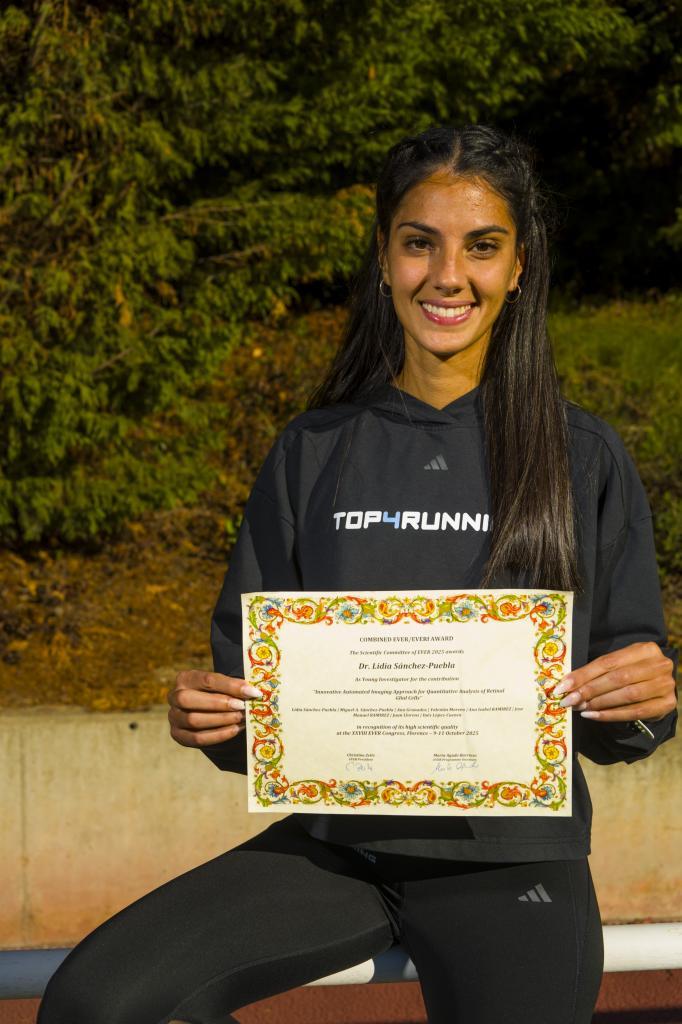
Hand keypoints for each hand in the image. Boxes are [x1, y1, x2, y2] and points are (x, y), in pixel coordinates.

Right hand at [168, 670, 260, 747]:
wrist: (206, 711)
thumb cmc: (217, 693)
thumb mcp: (222, 685)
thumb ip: (233, 687)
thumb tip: (252, 692)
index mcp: (185, 678)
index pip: (207, 680)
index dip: (231, 686)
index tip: (252, 692)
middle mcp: (174, 696)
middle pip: (190, 699)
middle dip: (219, 704)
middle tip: (241, 707)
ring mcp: (173, 717)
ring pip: (193, 720)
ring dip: (220, 720)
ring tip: (240, 718)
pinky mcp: (178, 735)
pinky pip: (196, 738)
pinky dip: (218, 735)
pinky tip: (234, 730)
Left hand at [554, 642, 676, 722]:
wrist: (660, 685)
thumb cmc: (633, 671)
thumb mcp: (620, 664)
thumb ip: (599, 671)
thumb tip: (567, 685)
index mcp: (645, 649)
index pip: (608, 662)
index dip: (584, 674)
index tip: (563, 686)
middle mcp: (659, 664)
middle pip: (618, 678)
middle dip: (590, 690)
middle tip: (569, 700)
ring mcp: (666, 685)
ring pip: (627, 695)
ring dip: (599, 703)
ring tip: (580, 708)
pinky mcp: (667, 704)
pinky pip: (635, 712)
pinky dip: (611, 715)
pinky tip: (594, 716)